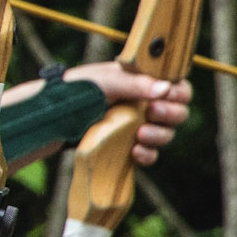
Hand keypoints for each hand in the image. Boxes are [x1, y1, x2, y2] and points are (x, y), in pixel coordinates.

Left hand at [65, 62, 194, 164]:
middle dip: (170, 114)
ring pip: (166, 135)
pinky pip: (149, 155)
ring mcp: (140, 127)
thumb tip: (165, 89)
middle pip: (179, 114)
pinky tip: (135, 151)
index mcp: (147, 84)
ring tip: (140, 134)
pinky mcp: (129, 147)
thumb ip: (135, 84)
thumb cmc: (81, 88)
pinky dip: (147, 155)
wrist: (56, 115)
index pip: (179, 88)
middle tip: (151, 112)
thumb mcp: (107, 80)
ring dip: (159, 136)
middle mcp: (147, 105)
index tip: (168, 95)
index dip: (180, 93)